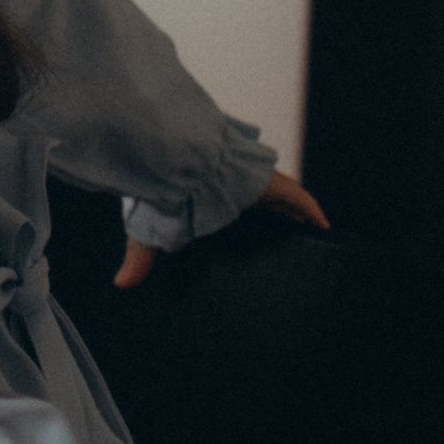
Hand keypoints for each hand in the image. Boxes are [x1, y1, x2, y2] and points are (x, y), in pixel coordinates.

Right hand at [117, 162, 329, 289]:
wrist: (175, 159)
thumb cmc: (158, 186)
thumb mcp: (150, 226)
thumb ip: (141, 254)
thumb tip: (119, 284)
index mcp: (209, 193)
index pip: (231, 206)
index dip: (243, 218)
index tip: (248, 238)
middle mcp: (237, 185)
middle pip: (264, 202)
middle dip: (274, 217)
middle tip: (285, 239)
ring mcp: (257, 183)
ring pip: (284, 200)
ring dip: (294, 216)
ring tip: (307, 234)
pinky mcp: (272, 184)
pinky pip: (300, 200)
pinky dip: (311, 213)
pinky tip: (324, 229)